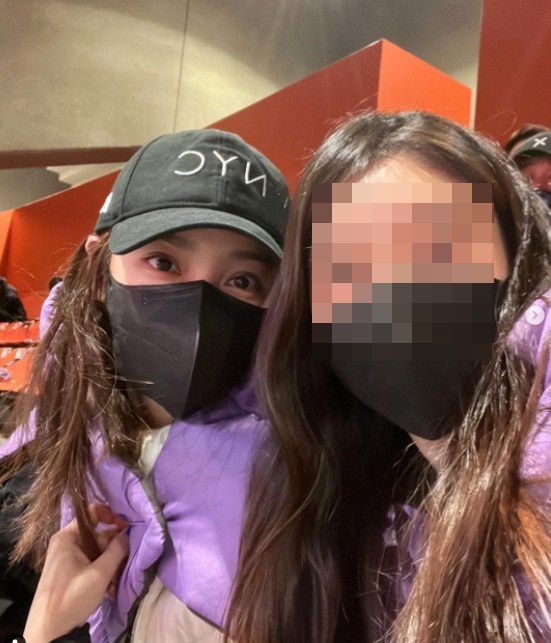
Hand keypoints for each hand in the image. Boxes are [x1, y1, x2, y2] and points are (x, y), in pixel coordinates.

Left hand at [24, 503, 128, 642]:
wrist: (47, 632)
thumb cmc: (70, 598)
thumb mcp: (99, 575)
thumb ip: (116, 551)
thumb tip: (127, 535)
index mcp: (68, 537)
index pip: (93, 512)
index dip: (112, 516)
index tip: (127, 528)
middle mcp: (68, 543)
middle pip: (99, 536)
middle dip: (114, 550)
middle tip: (124, 565)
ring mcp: (69, 558)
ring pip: (98, 552)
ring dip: (110, 565)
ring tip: (115, 582)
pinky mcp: (71, 572)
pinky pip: (93, 564)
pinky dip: (103, 573)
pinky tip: (109, 589)